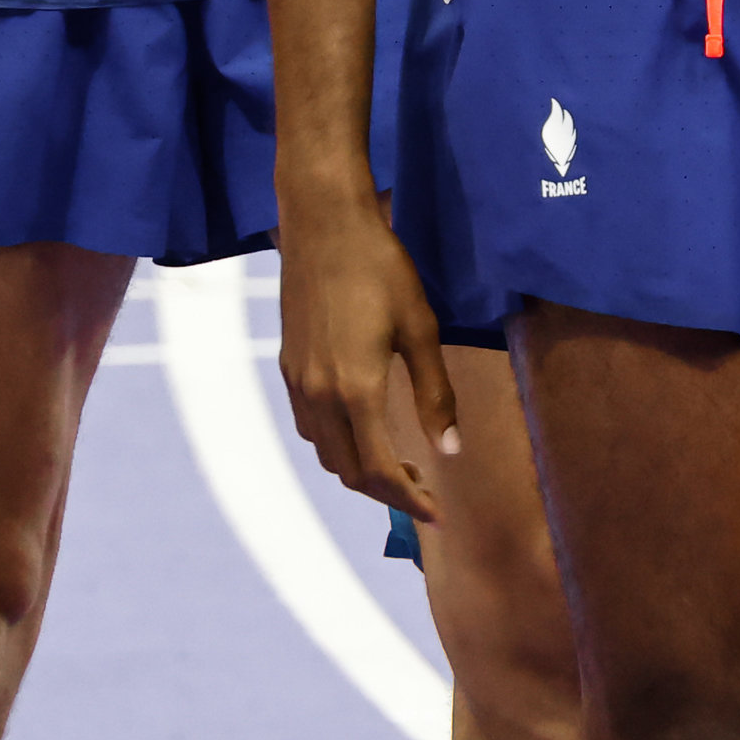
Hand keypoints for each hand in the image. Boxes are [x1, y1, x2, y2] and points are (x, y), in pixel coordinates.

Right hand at [276, 187, 461, 519]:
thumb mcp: (421, 329)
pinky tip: (362, 429)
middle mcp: (320, 396)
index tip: (437, 514)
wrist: (323, 225)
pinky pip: (310, 427)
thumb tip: (451, 450)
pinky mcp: (288, 367)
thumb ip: (435, 394)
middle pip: (349, 472)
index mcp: (356, 391)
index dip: (410, 500)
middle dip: (387, 492)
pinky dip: (337, 445)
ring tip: (400, 464)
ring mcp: (298, 383)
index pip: (381, 471)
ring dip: (360, 471)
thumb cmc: (381, 269)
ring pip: (326, 453)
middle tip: (425, 491)